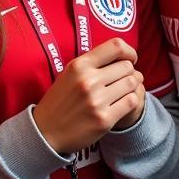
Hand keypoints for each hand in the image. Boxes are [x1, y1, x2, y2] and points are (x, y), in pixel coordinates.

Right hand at [32, 38, 142, 154]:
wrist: (46, 132)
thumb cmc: (59, 101)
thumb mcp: (68, 74)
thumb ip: (91, 63)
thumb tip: (120, 56)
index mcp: (79, 66)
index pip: (115, 46)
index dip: (129, 51)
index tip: (130, 58)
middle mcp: (88, 80)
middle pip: (126, 66)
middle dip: (130, 71)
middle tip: (124, 79)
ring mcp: (97, 101)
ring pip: (132, 83)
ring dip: (132, 86)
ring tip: (124, 90)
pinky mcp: (105, 119)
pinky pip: (131, 102)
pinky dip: (131, 100)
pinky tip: (123, 102)